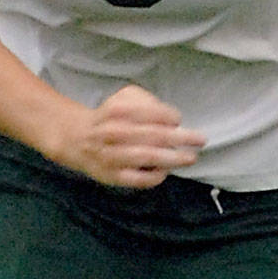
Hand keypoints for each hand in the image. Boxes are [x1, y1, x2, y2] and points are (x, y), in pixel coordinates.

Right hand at [52, 85, 206, 186]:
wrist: (78, 140)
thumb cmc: (110, 118)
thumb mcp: (122, 99)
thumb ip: (144, 100)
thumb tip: (170, 116)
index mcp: (116, 111)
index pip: (148, 112)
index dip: (168, 116)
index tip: (178, 119)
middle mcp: (112, 133)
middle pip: (151, 135)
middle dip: (180, 138)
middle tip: (200, 139)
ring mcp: (111, 156)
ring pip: (146, 157)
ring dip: (172, 158)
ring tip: (190, 157)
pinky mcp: (112, 176)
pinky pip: (137, 179)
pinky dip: (154, 176)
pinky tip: (166, 171)